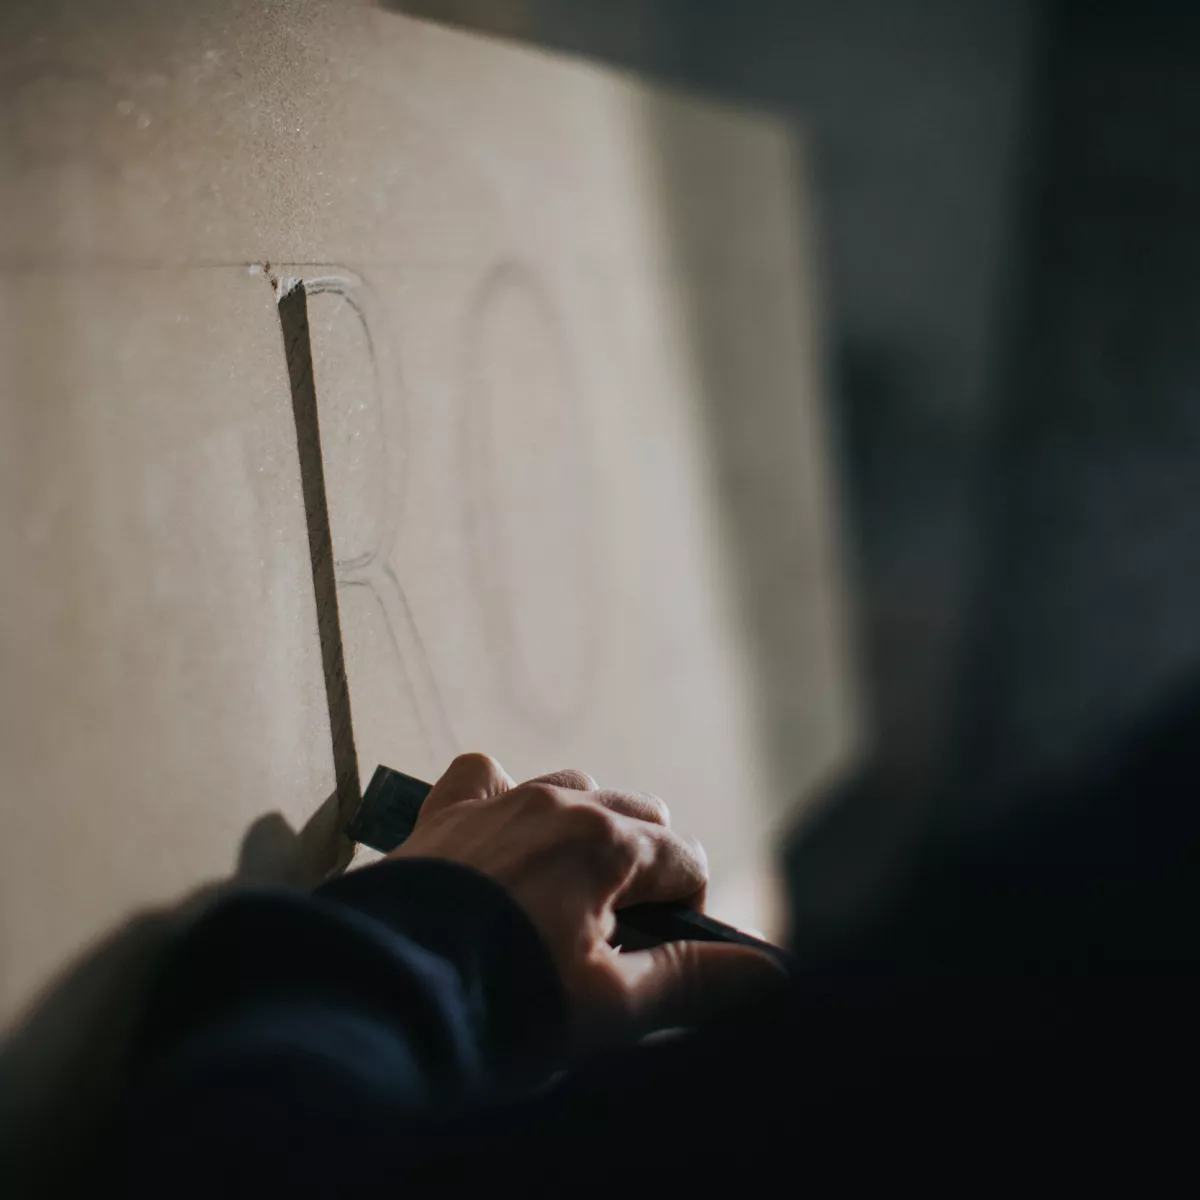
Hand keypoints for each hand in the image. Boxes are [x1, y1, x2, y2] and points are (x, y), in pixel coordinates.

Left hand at [388, 753, 780, 1041]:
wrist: (382, 997)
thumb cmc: (500, 1002)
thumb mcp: (608, 1005)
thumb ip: (692, 980)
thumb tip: (770, 974)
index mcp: (606, 841)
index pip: (684, 858)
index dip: (689, 908)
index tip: (663, 955)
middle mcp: (557, 801)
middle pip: (637, 813)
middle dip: (645, 866)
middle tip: (621, 934)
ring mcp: (498, 799)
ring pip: (572, 786)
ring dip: (587, 828)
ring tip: (571, 892)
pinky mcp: (446, 811)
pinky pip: (485, 774)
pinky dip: (505, 796)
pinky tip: (503, 834)